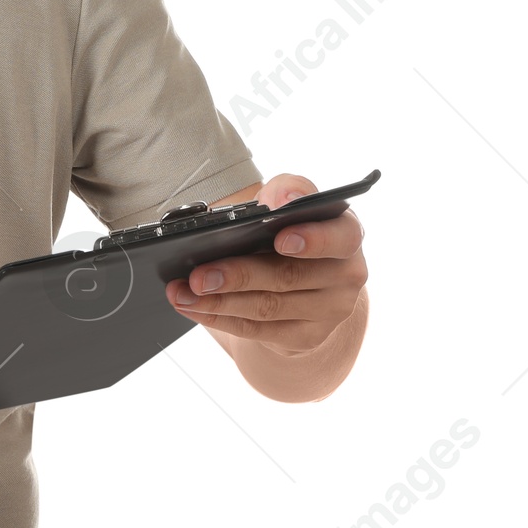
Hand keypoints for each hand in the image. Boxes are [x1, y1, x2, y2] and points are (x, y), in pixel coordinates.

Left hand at [164, 174, 367, 354]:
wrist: (307, 279)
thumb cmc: (291, 229)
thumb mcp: (290, 202)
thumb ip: (287, 190)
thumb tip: (278, 200)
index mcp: (346, 234)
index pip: (341, 236)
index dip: (313, 239)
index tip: (280, 238)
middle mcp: (345, 275)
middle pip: (288, 276)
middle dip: (238, 276)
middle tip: (198, 276)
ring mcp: (328, 311)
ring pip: (268, 308)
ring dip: (218, 302)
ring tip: (182, 293)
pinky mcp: (305, 336)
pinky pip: (258, 330)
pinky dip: (219, 317)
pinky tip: (192, 307)